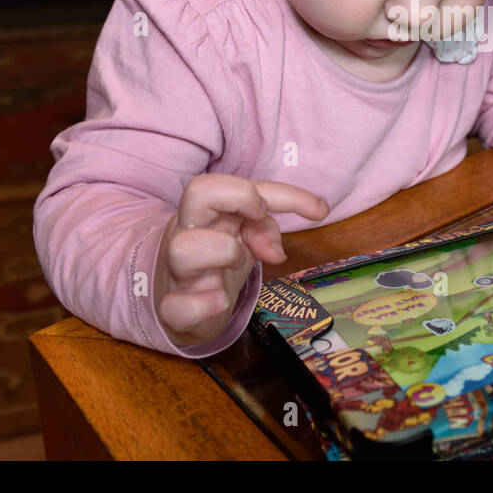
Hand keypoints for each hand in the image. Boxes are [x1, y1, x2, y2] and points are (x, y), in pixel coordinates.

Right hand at [154, 175, 329, 345]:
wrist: (179, 308)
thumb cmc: (217, 263)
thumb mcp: (246, 238)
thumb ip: (264, 230)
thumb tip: (276, 250)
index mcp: (208, 211)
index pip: (238, 182)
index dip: (283, 192)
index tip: (318, 210)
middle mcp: (188, 233)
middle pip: (198, 190)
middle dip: (241, 198)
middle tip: (260, 219)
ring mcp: (177, 272)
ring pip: (184, 248)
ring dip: (225, 252)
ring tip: (239, 264)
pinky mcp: (173, 310)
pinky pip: (177, 306)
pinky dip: (204, 305)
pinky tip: (221, 302)